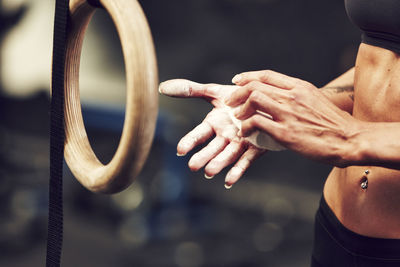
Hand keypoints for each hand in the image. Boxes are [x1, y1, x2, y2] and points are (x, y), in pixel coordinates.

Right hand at [159, 79, 265, 186]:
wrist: (264, 98)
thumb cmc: (238, 96)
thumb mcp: (214, 91)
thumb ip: (190, 90)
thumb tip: (162, 87)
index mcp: (213, 124)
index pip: (199, 134)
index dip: (190, 142)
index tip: (180, 150)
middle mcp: (224, 136)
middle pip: (212, 148)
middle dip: (203, 156)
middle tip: (193, 166)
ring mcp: (240, 143)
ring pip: (228, 155)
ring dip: (219, 163)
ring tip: (209, 172)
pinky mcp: (256, 147)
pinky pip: (246, 160)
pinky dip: (238, 170)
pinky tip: (229, 181)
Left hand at [226, 70, 359, 166]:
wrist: (349, 139)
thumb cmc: (333, 123)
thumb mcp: (316, 100)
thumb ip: (297, 96)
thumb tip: (279, 97)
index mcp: (300, 87)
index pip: (267, 75)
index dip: (247, 77)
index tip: (236, 81)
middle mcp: (293, 96)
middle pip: (255, 86)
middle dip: (237, 93)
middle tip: (231, 102)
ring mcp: (288, 114)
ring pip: (253, 100)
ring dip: (240, 109)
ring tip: (237, 118)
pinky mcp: (285, 133)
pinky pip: (256, 124)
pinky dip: (246, 127)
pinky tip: (245, 133)